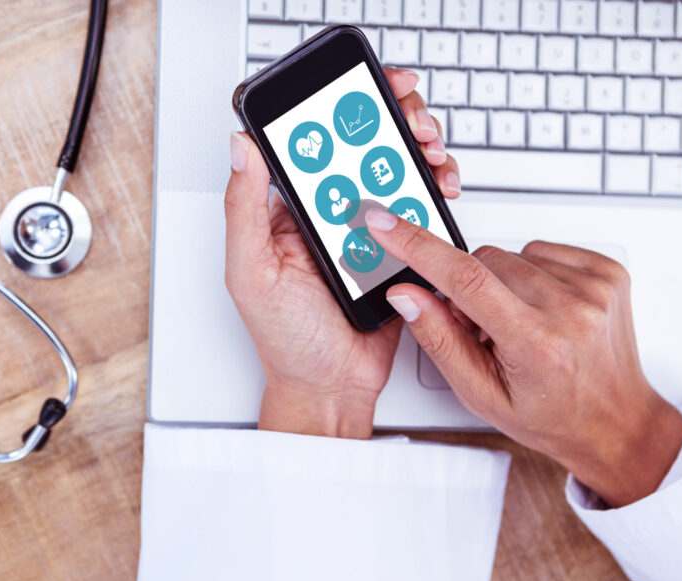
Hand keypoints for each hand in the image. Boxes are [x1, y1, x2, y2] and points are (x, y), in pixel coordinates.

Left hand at [224, 68, 459, 438]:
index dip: (340, 110)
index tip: (366, 91)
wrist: (331, 389)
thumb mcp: (251, 273)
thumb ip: (244, 210)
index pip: (314, 145)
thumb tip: (242, 148)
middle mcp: (328, 216)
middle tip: (413, 122)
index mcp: (290, 213)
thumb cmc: (285, 341)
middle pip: (363, 150)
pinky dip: (434, 192)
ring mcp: (366, 233)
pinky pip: (418, 213)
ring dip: (419, 151)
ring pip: (396, 174)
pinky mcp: (397, 253)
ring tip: (431, 152)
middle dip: (394, 121)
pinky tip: (439, 188)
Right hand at [363, 210, 681, 506]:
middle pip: (484, 261)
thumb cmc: (550, 413)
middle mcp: (572, 310)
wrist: (615, 421)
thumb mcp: (479, 392)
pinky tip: (541, 306)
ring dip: (502, 282)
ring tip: (520, 322)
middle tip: (485, 329)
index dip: (417, 247)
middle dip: (470, 287)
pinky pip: (543, 250)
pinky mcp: (608, 271)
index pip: (464, 279)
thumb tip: (406, 294)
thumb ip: (439, 339)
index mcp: (537, 343)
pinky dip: (531, 273)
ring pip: (512, 253)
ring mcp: (595, 287)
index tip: (387, 224)